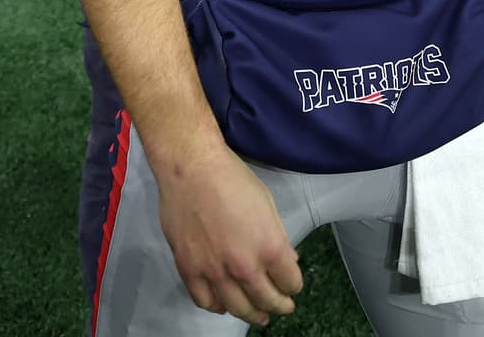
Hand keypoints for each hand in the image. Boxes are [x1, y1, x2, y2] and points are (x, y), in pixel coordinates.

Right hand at [157, 141, 301, 325]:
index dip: (294, 285)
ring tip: (258, 316)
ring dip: (251, 315)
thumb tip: (288, 259)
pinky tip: (223, 305)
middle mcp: (244, 265)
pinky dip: (216, 307)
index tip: (293, 286)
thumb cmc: (232, 179)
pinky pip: (205, 301)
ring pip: (237, 308)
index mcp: (269, 246)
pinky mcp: (189, 269)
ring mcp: (214, 271)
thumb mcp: (268, 205)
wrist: (191, 168)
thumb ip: (279, 238)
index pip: (290, 282)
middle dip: (279, 306)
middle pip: (266, 300)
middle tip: (283, 308)